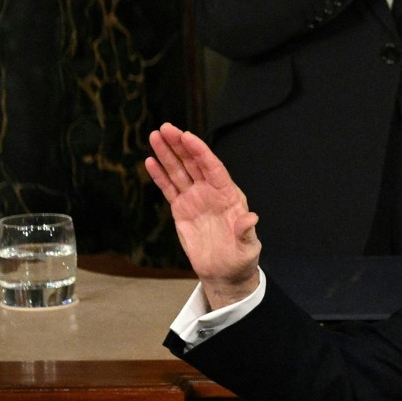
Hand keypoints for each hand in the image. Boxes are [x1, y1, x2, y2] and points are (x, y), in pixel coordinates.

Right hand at [145, 122, 261, 308]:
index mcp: (229, 196)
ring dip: (167, 154)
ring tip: (155, 136)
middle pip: (194, 164)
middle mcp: (211, 193)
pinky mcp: (181, 209)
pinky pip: (169, 188)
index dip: (200, 152)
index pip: (213, 168)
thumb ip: (246, 232)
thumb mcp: (247, 247)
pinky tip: (150, 161)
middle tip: (165, 128)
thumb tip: (251, 218)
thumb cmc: (240, 258)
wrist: (224, 272)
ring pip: (179, 172)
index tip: (187, 136)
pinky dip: (160, 175)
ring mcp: (195, 199)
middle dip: (180, 146)